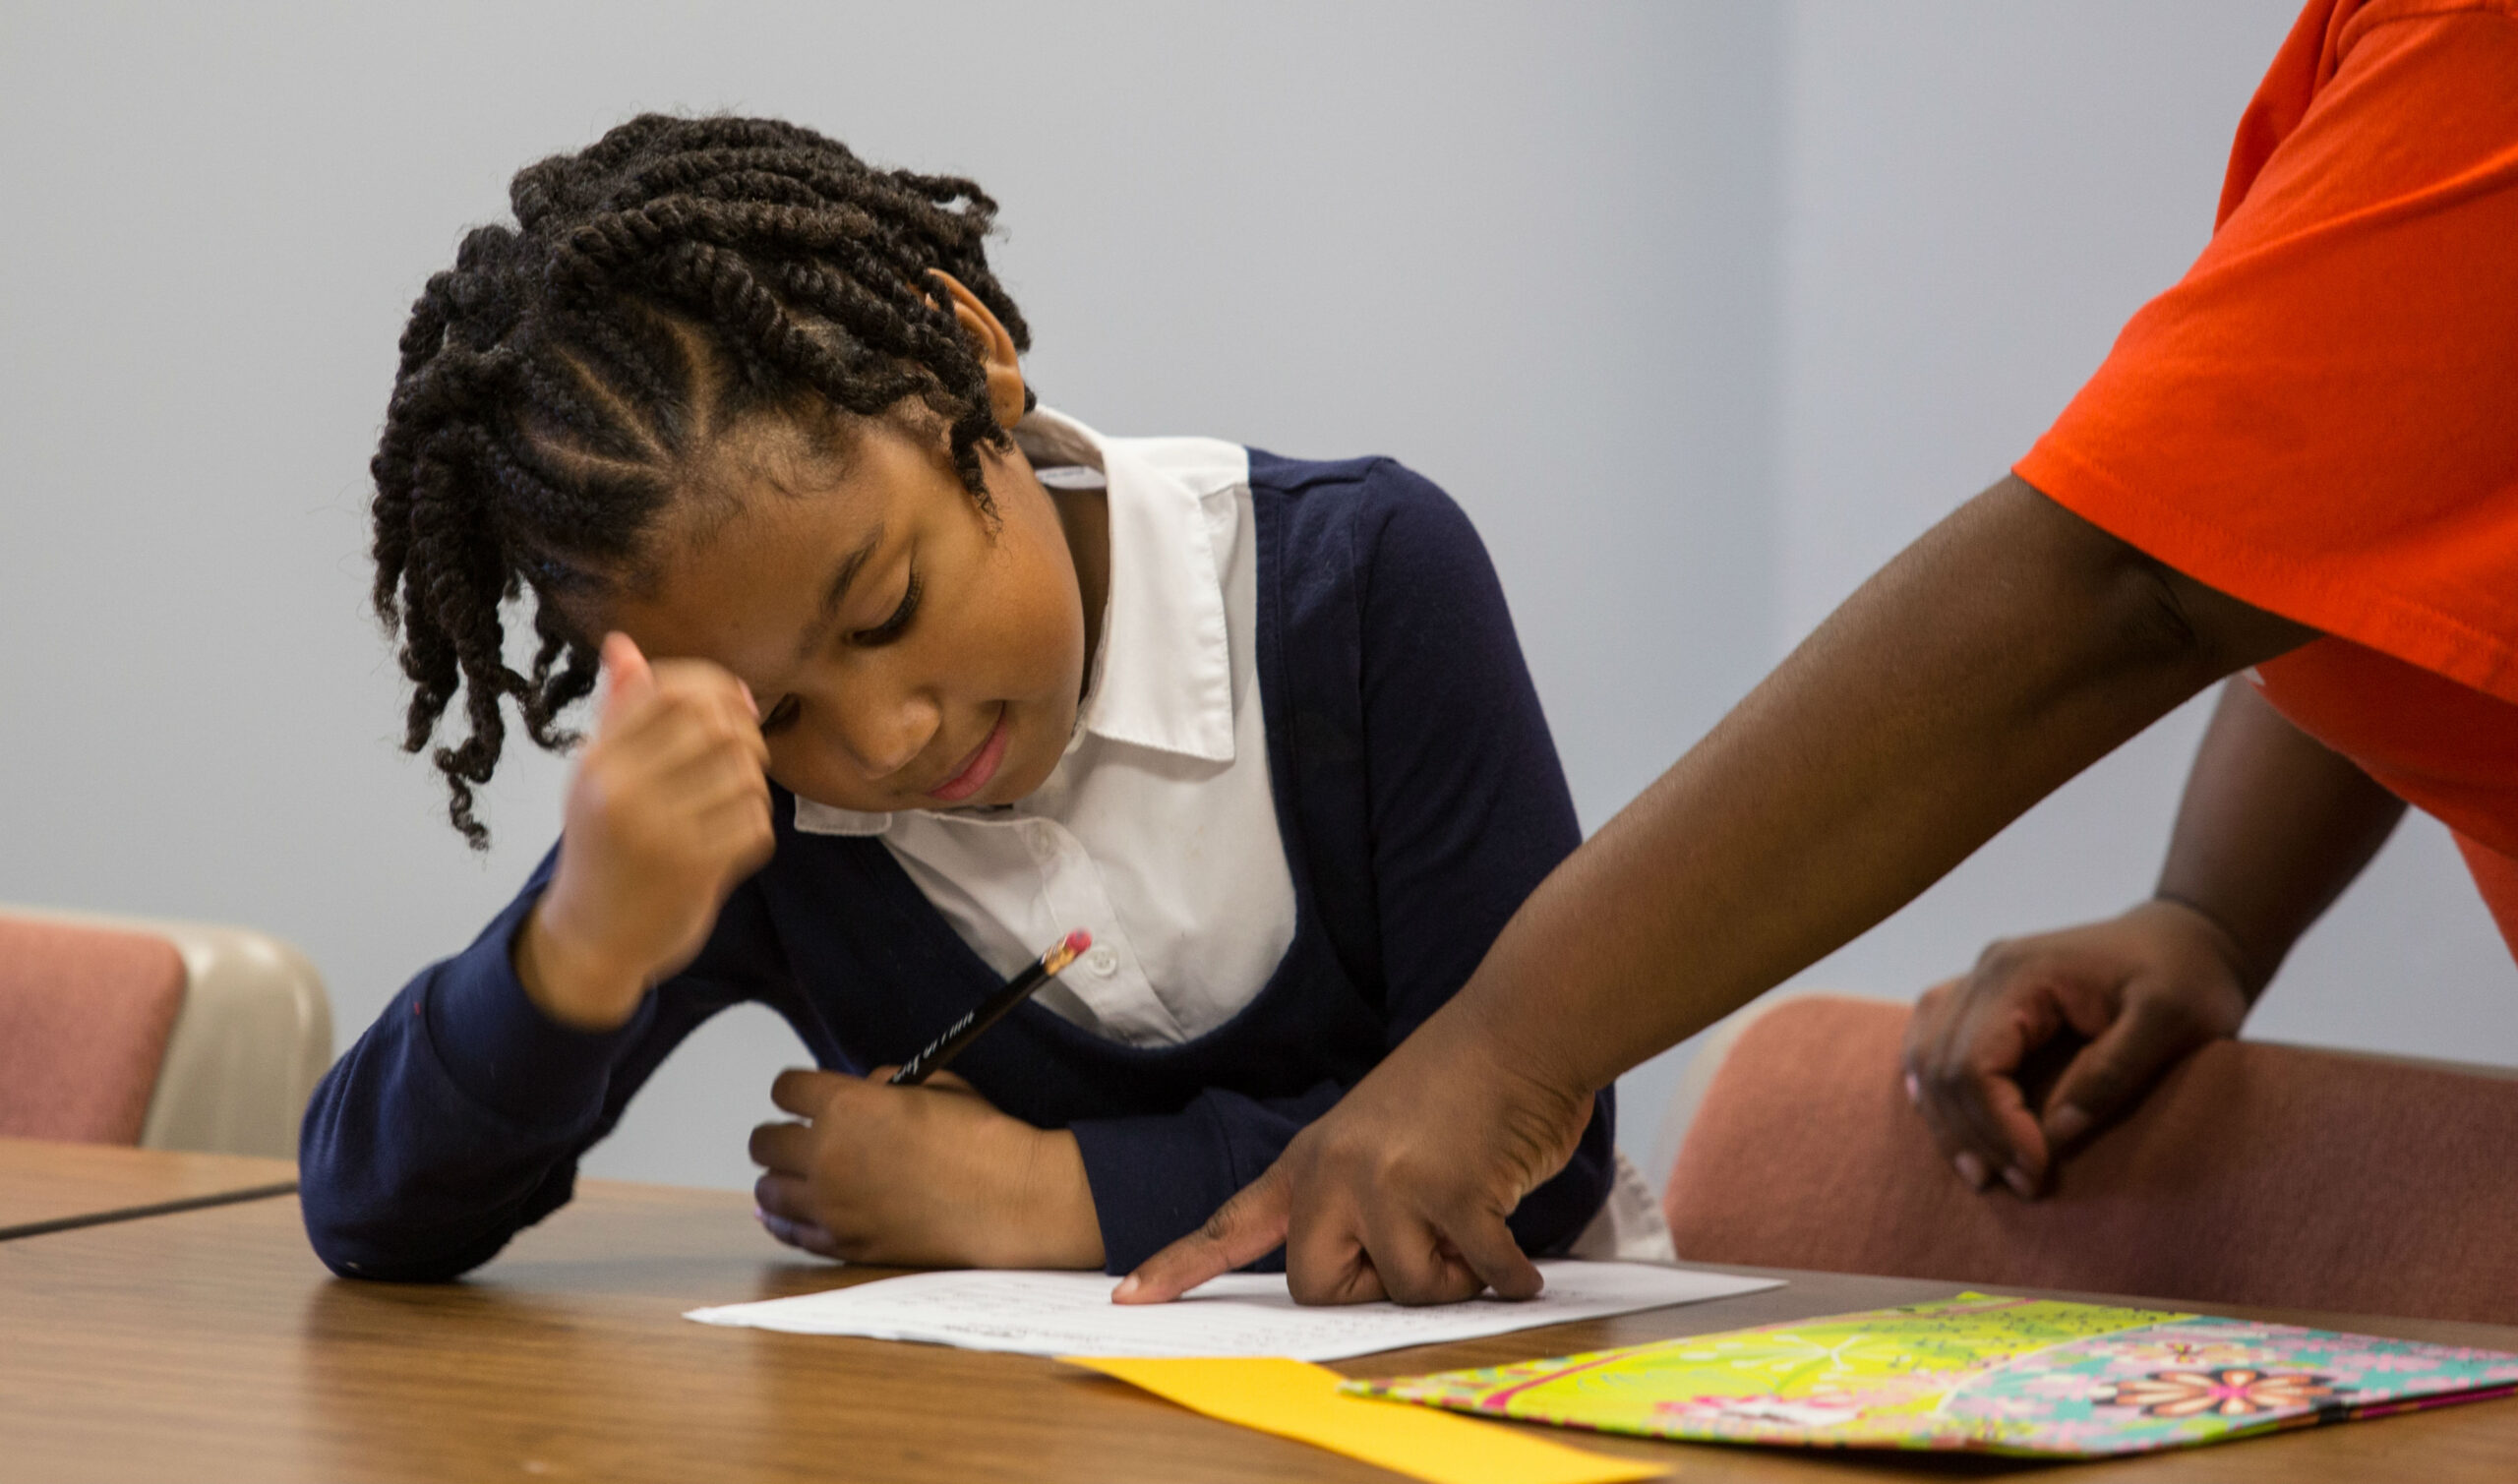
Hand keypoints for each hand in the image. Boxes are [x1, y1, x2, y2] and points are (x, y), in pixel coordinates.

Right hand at [514, 633, 774, 1029]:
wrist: (591, 938)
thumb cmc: (601, 847)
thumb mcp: (596, 778)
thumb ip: (617, 713)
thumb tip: (623, 644)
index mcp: (598, 762)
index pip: (670, 690)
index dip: (717, 687)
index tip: (736, 704)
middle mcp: (622, 792)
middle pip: (716, 725)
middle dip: (746, 732)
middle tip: (746, 751)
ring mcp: (659, 832)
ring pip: (745, 775)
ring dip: (753, 784)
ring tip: (736, 798)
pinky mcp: (693, 871)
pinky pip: (755, 823)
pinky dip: (756, 826)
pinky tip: (736, 836)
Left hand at [749, 1067, 1104, 1268]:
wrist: (1008, 1198)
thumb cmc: (979, 1137)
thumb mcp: (933, 1085)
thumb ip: (881, 1085)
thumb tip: (859, 1093)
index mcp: (847, 1104)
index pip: (785, 1089)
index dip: (796, 1091)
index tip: (804, 1098)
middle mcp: (827, 1154)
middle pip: (763, 1142)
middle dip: (781, 1135)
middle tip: (800, 1139)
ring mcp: (830, 1204)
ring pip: (767, 1190)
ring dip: (781, 1178)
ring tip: (800, 1178)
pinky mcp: (842, 1242)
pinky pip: (790, 1231)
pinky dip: (788, 1219)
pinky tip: (794, 1212)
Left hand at [1115, 1010, 1591, 1306]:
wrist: (1521, 1023)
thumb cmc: (1465, 1083)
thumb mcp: (1379, 1134)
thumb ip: (1356, 1199)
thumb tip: (1374, 1276)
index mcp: (1310, 1161)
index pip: (1230, 1224)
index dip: (1178, 1267)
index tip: (1127, 1299)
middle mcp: (1334, 1172)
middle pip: (1316, 1287)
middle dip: (1376, 1291)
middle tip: (1426, 1252)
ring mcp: (1387, 1181)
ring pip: (1407, 1289)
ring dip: (1457, 1273)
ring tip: (1476, 1216)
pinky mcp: (1449, 1192)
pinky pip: (1481, 1274)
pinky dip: (1511, 1274)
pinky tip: (1522, 1257)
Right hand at [1902, 898, 2255, 1197]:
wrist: (2189, 936)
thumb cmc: (2188, 978)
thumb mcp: (2170, 1022)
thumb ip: (2113, 1073)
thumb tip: (2057, 1132)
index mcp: (2021, 972)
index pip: (1974, 1063)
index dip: (1999, 1127)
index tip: (2038, 1172)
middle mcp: (1985, 970)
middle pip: (1941, 1066)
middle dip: (1974, 1135)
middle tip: (2020, 1184)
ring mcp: (1978, 979)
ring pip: (1925, 1057)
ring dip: (1947, 1121)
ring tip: (1982, 1172)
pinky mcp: (1985, 995)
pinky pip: (1930, 1042)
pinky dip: (1933, 1089)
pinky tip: (1947, 1123)